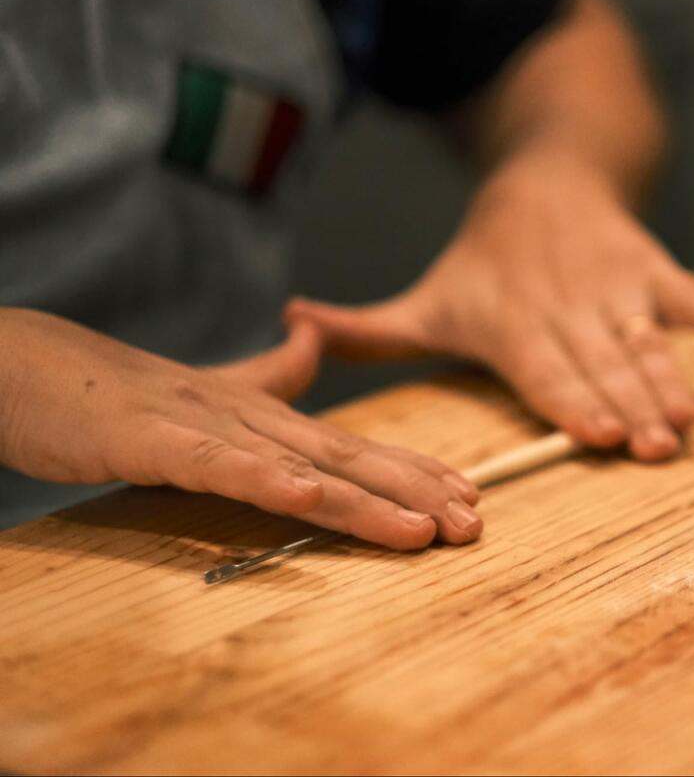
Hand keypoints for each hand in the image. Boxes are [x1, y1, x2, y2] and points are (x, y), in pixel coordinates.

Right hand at [0, 309, 480, 547]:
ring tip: (422, 526)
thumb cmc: (114, 392)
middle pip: (347, 457)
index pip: (352, 446)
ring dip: (365, 497)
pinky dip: (263, 479)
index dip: (413, 469)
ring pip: (298, 465)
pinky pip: (216, 465)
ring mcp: (204, 426)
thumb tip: (310, 344)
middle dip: (415, 491)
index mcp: (263, 415)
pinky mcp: (153, 441)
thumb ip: (265, 375)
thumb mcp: (204, 391)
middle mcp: (249, 417)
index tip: (467, 495)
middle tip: (473, 522)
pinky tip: (307, 496)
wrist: (25, 365)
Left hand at [286, 150, 693, 460]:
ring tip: (693, 417)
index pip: (545, 370)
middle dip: (633, 406)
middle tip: (659, 446)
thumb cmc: (485, 263)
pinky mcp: (648, 266)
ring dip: (671, 378)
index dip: (573, 401)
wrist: (543, 180)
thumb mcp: (428, 296)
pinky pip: (685, 290)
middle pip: (603, 366)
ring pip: (645, 340)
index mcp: (513, 324)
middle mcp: (566, 307)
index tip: (601, 435)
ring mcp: (612, 285)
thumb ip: (367, 329)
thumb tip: (288, 332)